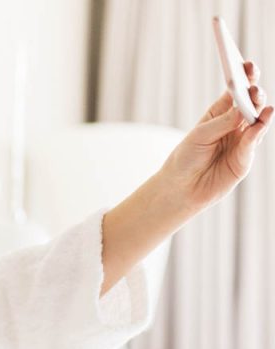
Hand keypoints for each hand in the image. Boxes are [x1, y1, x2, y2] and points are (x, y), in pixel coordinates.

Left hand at [160, 61, 271, 212]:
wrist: (181, 188)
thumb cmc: (186, 158)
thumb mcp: (200, 136)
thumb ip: (223, 123)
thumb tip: (245, 109)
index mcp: (220, 113)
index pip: (236, 91)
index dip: (244, 78)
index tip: (247, 65)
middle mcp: (235, 124)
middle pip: (251, 104)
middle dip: (254, 93)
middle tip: (252, 86)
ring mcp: (242, 140)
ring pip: (257, 120)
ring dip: (260, 108)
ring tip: (258, 100)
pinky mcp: (245, 157)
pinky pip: (254, 140)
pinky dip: (259, 129)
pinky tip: (262, 118)